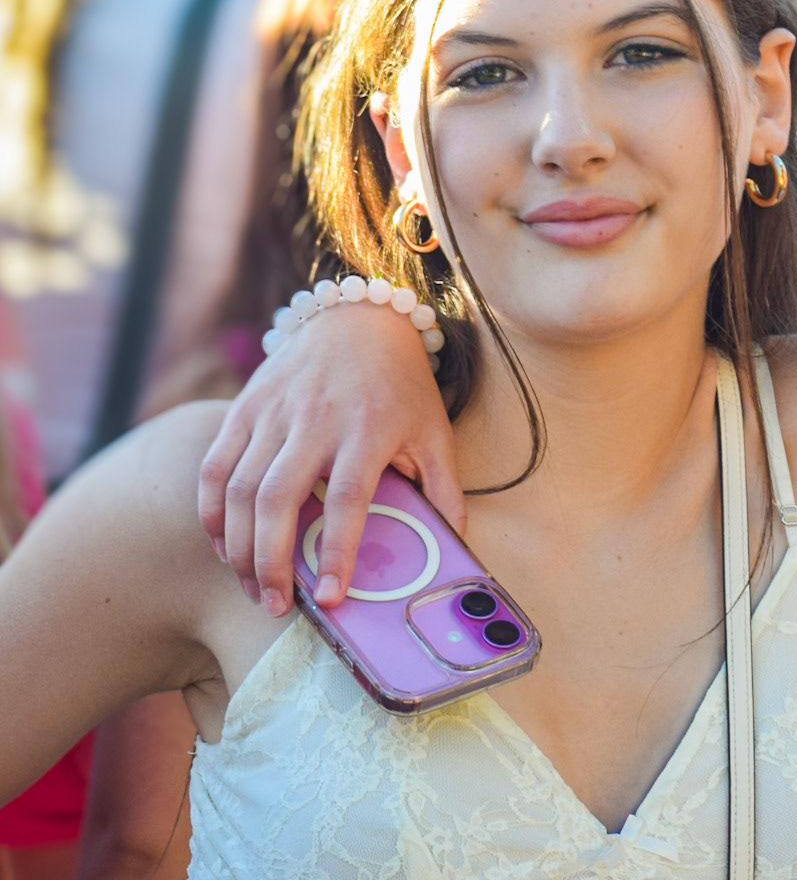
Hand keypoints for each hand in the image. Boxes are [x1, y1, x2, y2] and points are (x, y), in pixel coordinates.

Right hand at [197, 300, 458, 613]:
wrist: (360, 319)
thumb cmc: (402, 385)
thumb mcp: (435, 432)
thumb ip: (445, 490)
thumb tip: (456, 546)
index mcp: (369, 429)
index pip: (348, 500)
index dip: (338, 553)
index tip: (331, 599)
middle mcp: (315, 419)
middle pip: (277, 501)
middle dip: (270, 563)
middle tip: (275, 606)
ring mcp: (273, 412)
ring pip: (238, 489)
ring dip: (238, 547)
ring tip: (251, 587)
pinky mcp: (244, 407)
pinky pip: (215, 467)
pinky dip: (212, 512)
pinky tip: (223, 544)